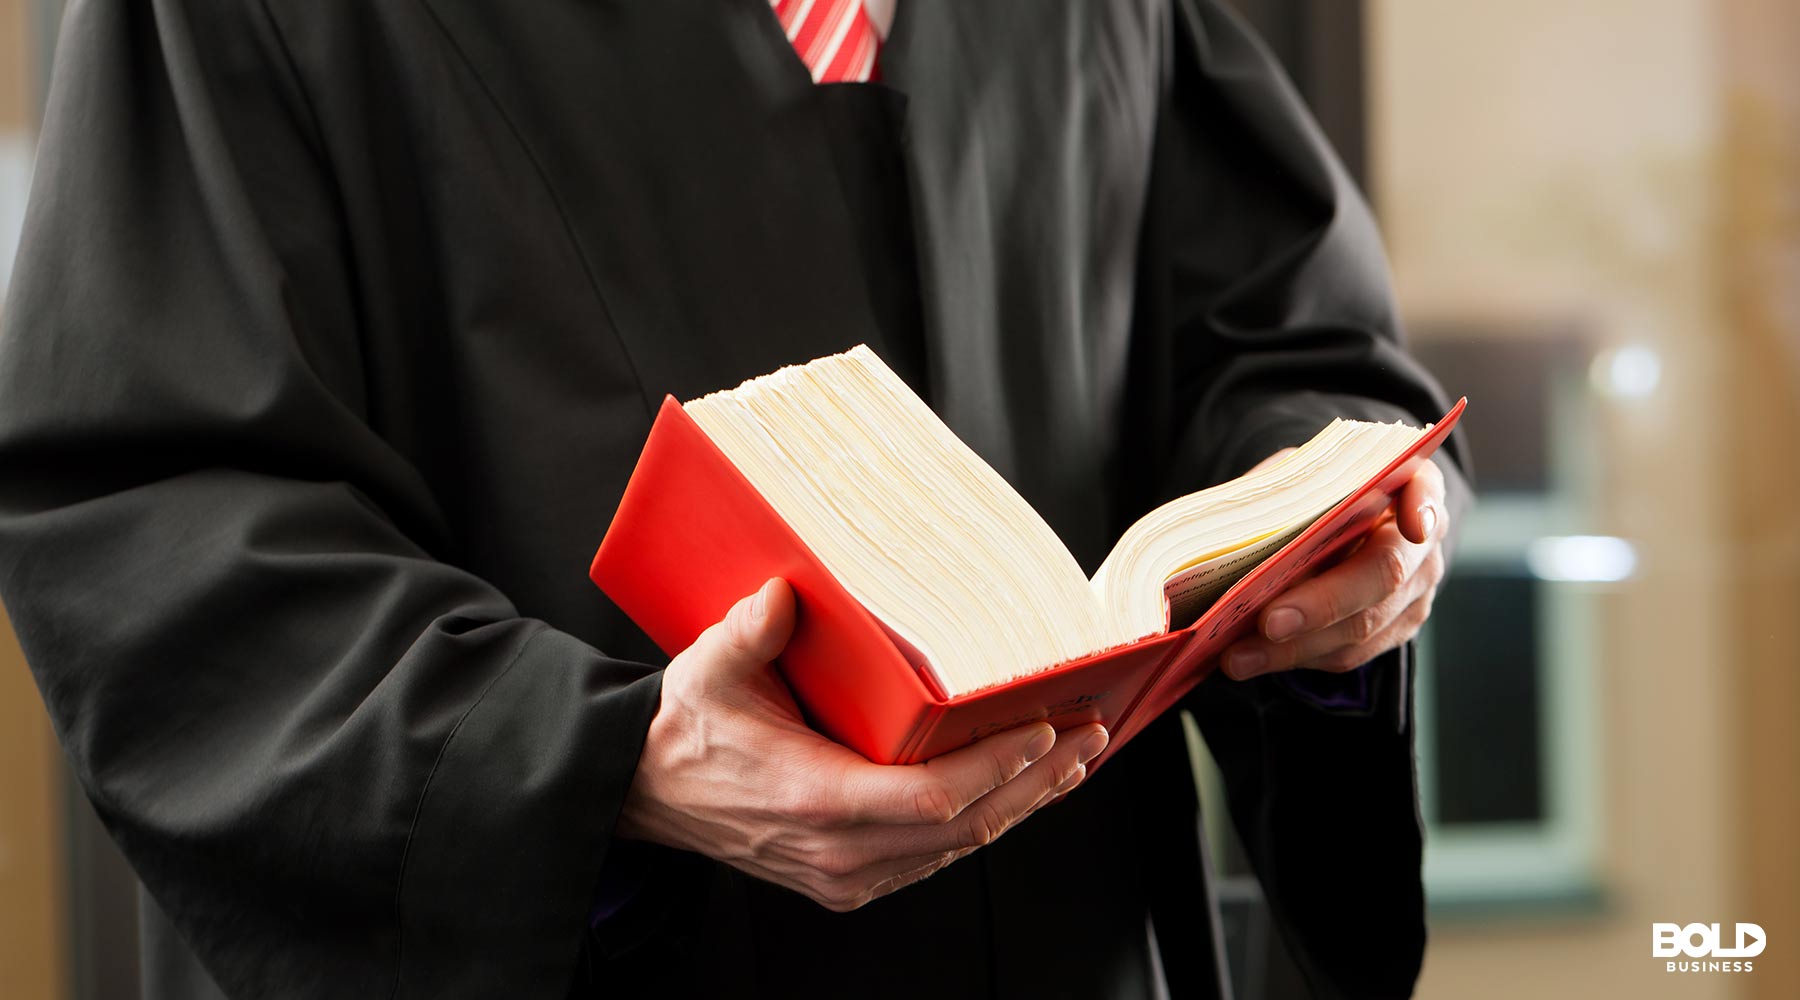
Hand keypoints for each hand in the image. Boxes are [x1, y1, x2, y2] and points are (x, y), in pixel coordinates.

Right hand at [617, 578, 1107, 911]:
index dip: (1000, 767)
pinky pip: (935, 857)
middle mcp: (840, 853)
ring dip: (1021, 804)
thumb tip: (785, 591)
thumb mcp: (707, 669)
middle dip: (1036, 781)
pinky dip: (983, 822)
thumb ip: (750, 631)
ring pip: (958, 848)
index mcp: (816, 800)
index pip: (935, 797)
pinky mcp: (850, 883)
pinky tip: (1016, 792)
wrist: (648, 793)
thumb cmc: (685, 729)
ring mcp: (848, 877)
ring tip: (1072, 759)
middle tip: (1089, 735)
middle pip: (966, 827)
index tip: (1047, 727)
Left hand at [1221, 453, 1447, 678]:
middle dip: (1323, 603)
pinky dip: (1297, 657)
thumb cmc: (1316, 493)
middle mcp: (1422, 540)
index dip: (1422, 507)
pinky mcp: (1395, 630)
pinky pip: (1349, 653)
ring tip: (1239, 656)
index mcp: (1408, 485)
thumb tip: (1239, 532)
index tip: (1413, 525)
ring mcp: (1415, 590)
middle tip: (1269, 622)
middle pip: (1383, 574)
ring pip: (1362, 627)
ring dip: (1295, 647)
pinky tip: (1254, 659)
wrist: (1341, 522)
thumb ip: (1285, 493)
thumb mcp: (1301, 476)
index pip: (1425, 489)